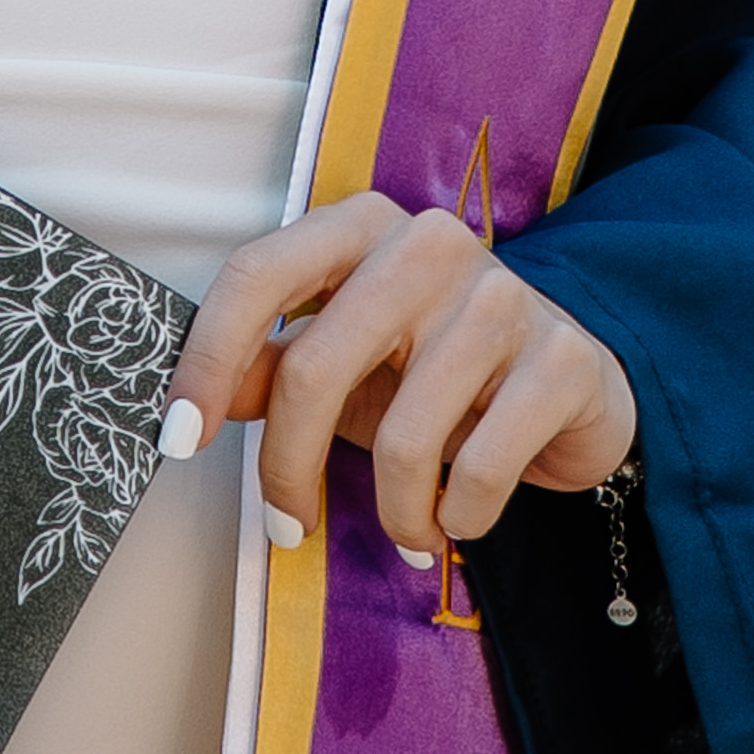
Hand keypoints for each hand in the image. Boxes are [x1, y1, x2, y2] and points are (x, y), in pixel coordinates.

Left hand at [158, 191, 637, 566]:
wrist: (573, 390)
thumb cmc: (437, 375)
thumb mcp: (346, 365)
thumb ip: (269, 371)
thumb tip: (192, 405)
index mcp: (361, 226)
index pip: (257, 275)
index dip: (205, 359)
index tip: (179, 437)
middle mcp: (430, 244)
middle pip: (314, 366)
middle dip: (287, 468)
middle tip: (287, 526)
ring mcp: (502, 296)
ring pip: (403, 436)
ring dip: (394, 511)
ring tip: (407, 527)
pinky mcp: (563, 359)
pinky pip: (482, 468)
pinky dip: (458, 517)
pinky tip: (460, 517)